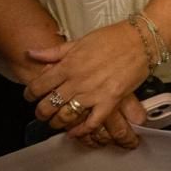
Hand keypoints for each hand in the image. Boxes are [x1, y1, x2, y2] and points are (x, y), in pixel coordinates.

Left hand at [23, 21, 149, 139]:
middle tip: (41, 113)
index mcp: (68, 65)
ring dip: (57, 123)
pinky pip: (91, 123)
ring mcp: (93, 93)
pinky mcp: (109, 102)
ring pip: (66, 116)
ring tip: (55, 122)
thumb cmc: (111, 38)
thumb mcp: (80, 41)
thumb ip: (55, 52)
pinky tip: (75, 133)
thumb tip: (30, 53)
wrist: (141, 41)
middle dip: (41, 112)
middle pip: (49, 105)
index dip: (30, 94)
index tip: (30, 96)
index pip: (39, 85)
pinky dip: (81, 131)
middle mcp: (77, 82)